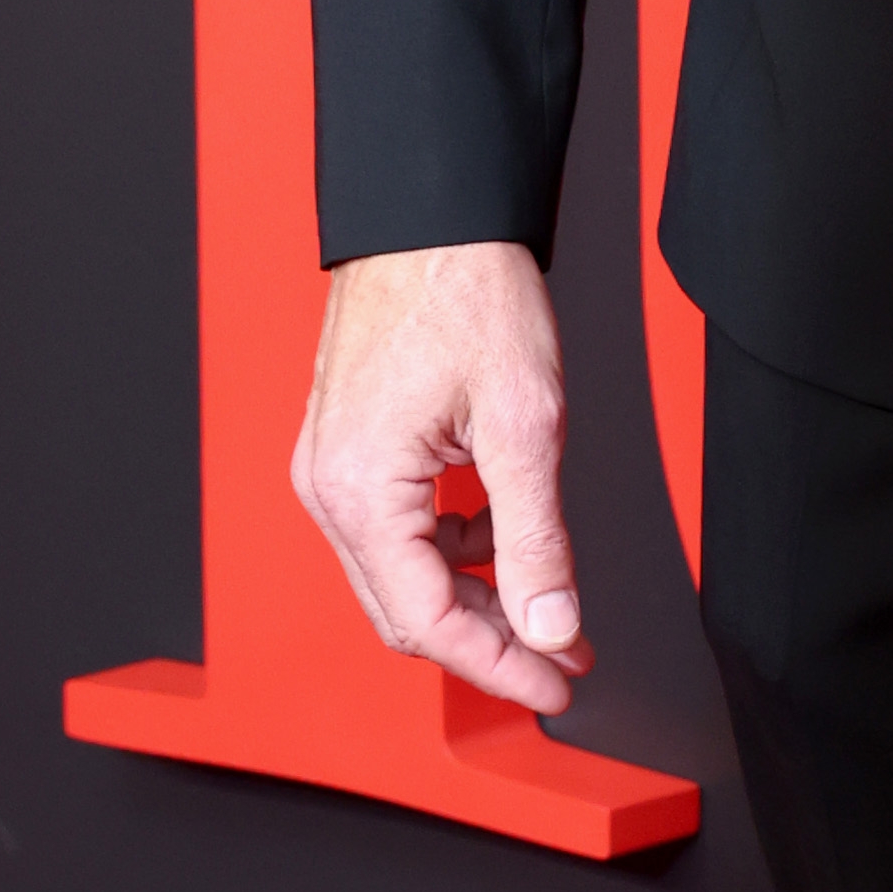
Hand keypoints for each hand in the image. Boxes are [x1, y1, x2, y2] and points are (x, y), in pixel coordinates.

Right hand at [291, 243, 591, 714]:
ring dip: (472, 600)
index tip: (559, 680)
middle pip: (405, 612)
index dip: (501, 667)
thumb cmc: (466, 290)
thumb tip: (550, 624)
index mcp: (358, 492)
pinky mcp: (349, 447)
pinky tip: (502, 540)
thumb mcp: (525, 423)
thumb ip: (536, 538)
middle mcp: (328, 488)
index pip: (428, 624)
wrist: (432, 212)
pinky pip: (393, 531)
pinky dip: (450, 551)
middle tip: (564, 655)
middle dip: (490, 644)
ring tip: (546, 605)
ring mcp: (331, 467)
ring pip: (399, 576)